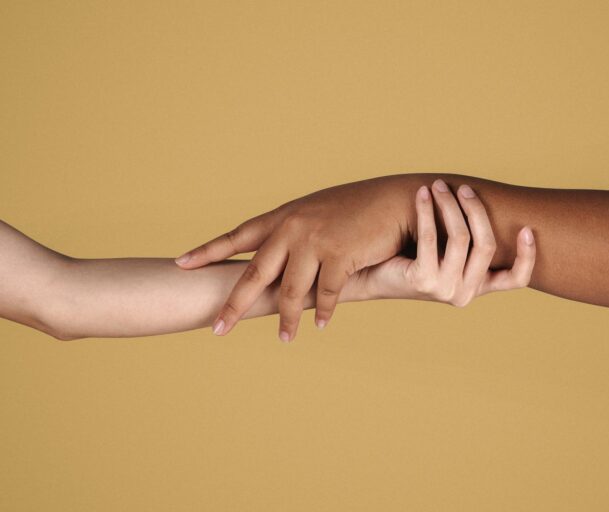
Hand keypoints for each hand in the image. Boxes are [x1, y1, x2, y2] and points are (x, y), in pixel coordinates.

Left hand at [175, 175, 419, 339]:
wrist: (397, 200)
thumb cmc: (361, 207)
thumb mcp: (320, 212)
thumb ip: (297, 231)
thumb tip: (281, 253)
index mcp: (284, 216)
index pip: (238, 236)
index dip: (208, 251)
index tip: (181, 264)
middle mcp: (293, 227)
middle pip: (254, 273)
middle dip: (234, 305)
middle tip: (217, 329)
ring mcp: (315, 242)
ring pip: (290, 292)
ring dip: (286, 319)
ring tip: (284, 339)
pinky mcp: (340, 255)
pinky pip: (325, 294)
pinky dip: (323, 312)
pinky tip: (321, 325)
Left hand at [354, 183, 535, 304]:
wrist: (372, 276)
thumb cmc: (411, 258)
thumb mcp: (446, 253)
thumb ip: (468, 241)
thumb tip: (483, 202)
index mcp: (477, 288)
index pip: (515, 279)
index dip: (527, 256)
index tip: (528, 228)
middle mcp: (465, 294)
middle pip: (486, 245)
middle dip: (476, 210)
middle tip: (463, 188)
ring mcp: (444, 290)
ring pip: (460, 238)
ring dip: (449, 206)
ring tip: (439, 186)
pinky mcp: (422, 281)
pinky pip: (431, 237)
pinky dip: (427, 211)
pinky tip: (422, 194)